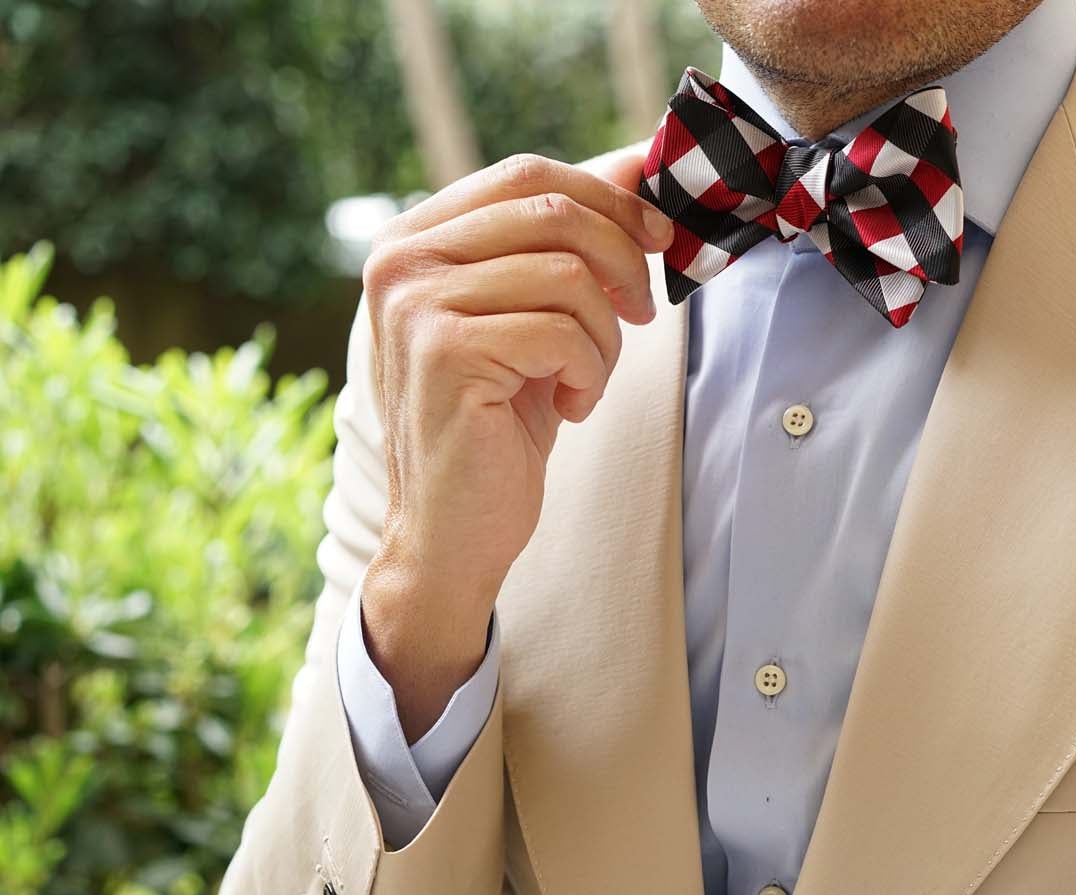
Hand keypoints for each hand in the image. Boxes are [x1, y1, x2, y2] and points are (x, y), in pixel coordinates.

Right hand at [357, 139, 671, 737]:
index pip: (529, 173)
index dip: (609, 199)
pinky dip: (589, 372)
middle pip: (553, 209)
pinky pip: (561, 331)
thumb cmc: (500, 423)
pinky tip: (569, 407)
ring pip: (567, 274)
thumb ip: (569, 242)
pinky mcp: (445, 352)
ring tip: (586, 378)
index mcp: (414, 238)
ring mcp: (415, 303)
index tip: (658, 239)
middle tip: (641, 313)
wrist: (455, 530)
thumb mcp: (538, 316)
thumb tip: (639, 166)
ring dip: (604, 334)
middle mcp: (401, 259)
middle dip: (622, 260)